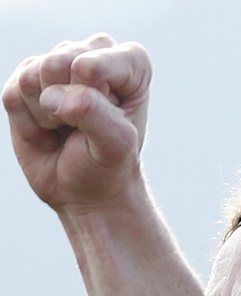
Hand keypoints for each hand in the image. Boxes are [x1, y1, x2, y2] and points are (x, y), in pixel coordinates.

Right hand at [2, 33, 151, 210]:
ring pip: (32, 77)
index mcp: (128, 64)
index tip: (109, 117)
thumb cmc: (108, 166)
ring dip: (48, 117)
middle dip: (68, 105)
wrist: (86, 196)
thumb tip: (51, 96)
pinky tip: (47, 134)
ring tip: (66, 131)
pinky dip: (28, 125)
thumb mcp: (115, 144)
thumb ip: (93, 112)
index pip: (100, 55)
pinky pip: (13, 96)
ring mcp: (53, 67)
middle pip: (59, 62)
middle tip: (83, 130)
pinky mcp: (23, 84)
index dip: (95, 87)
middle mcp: (90, 55)